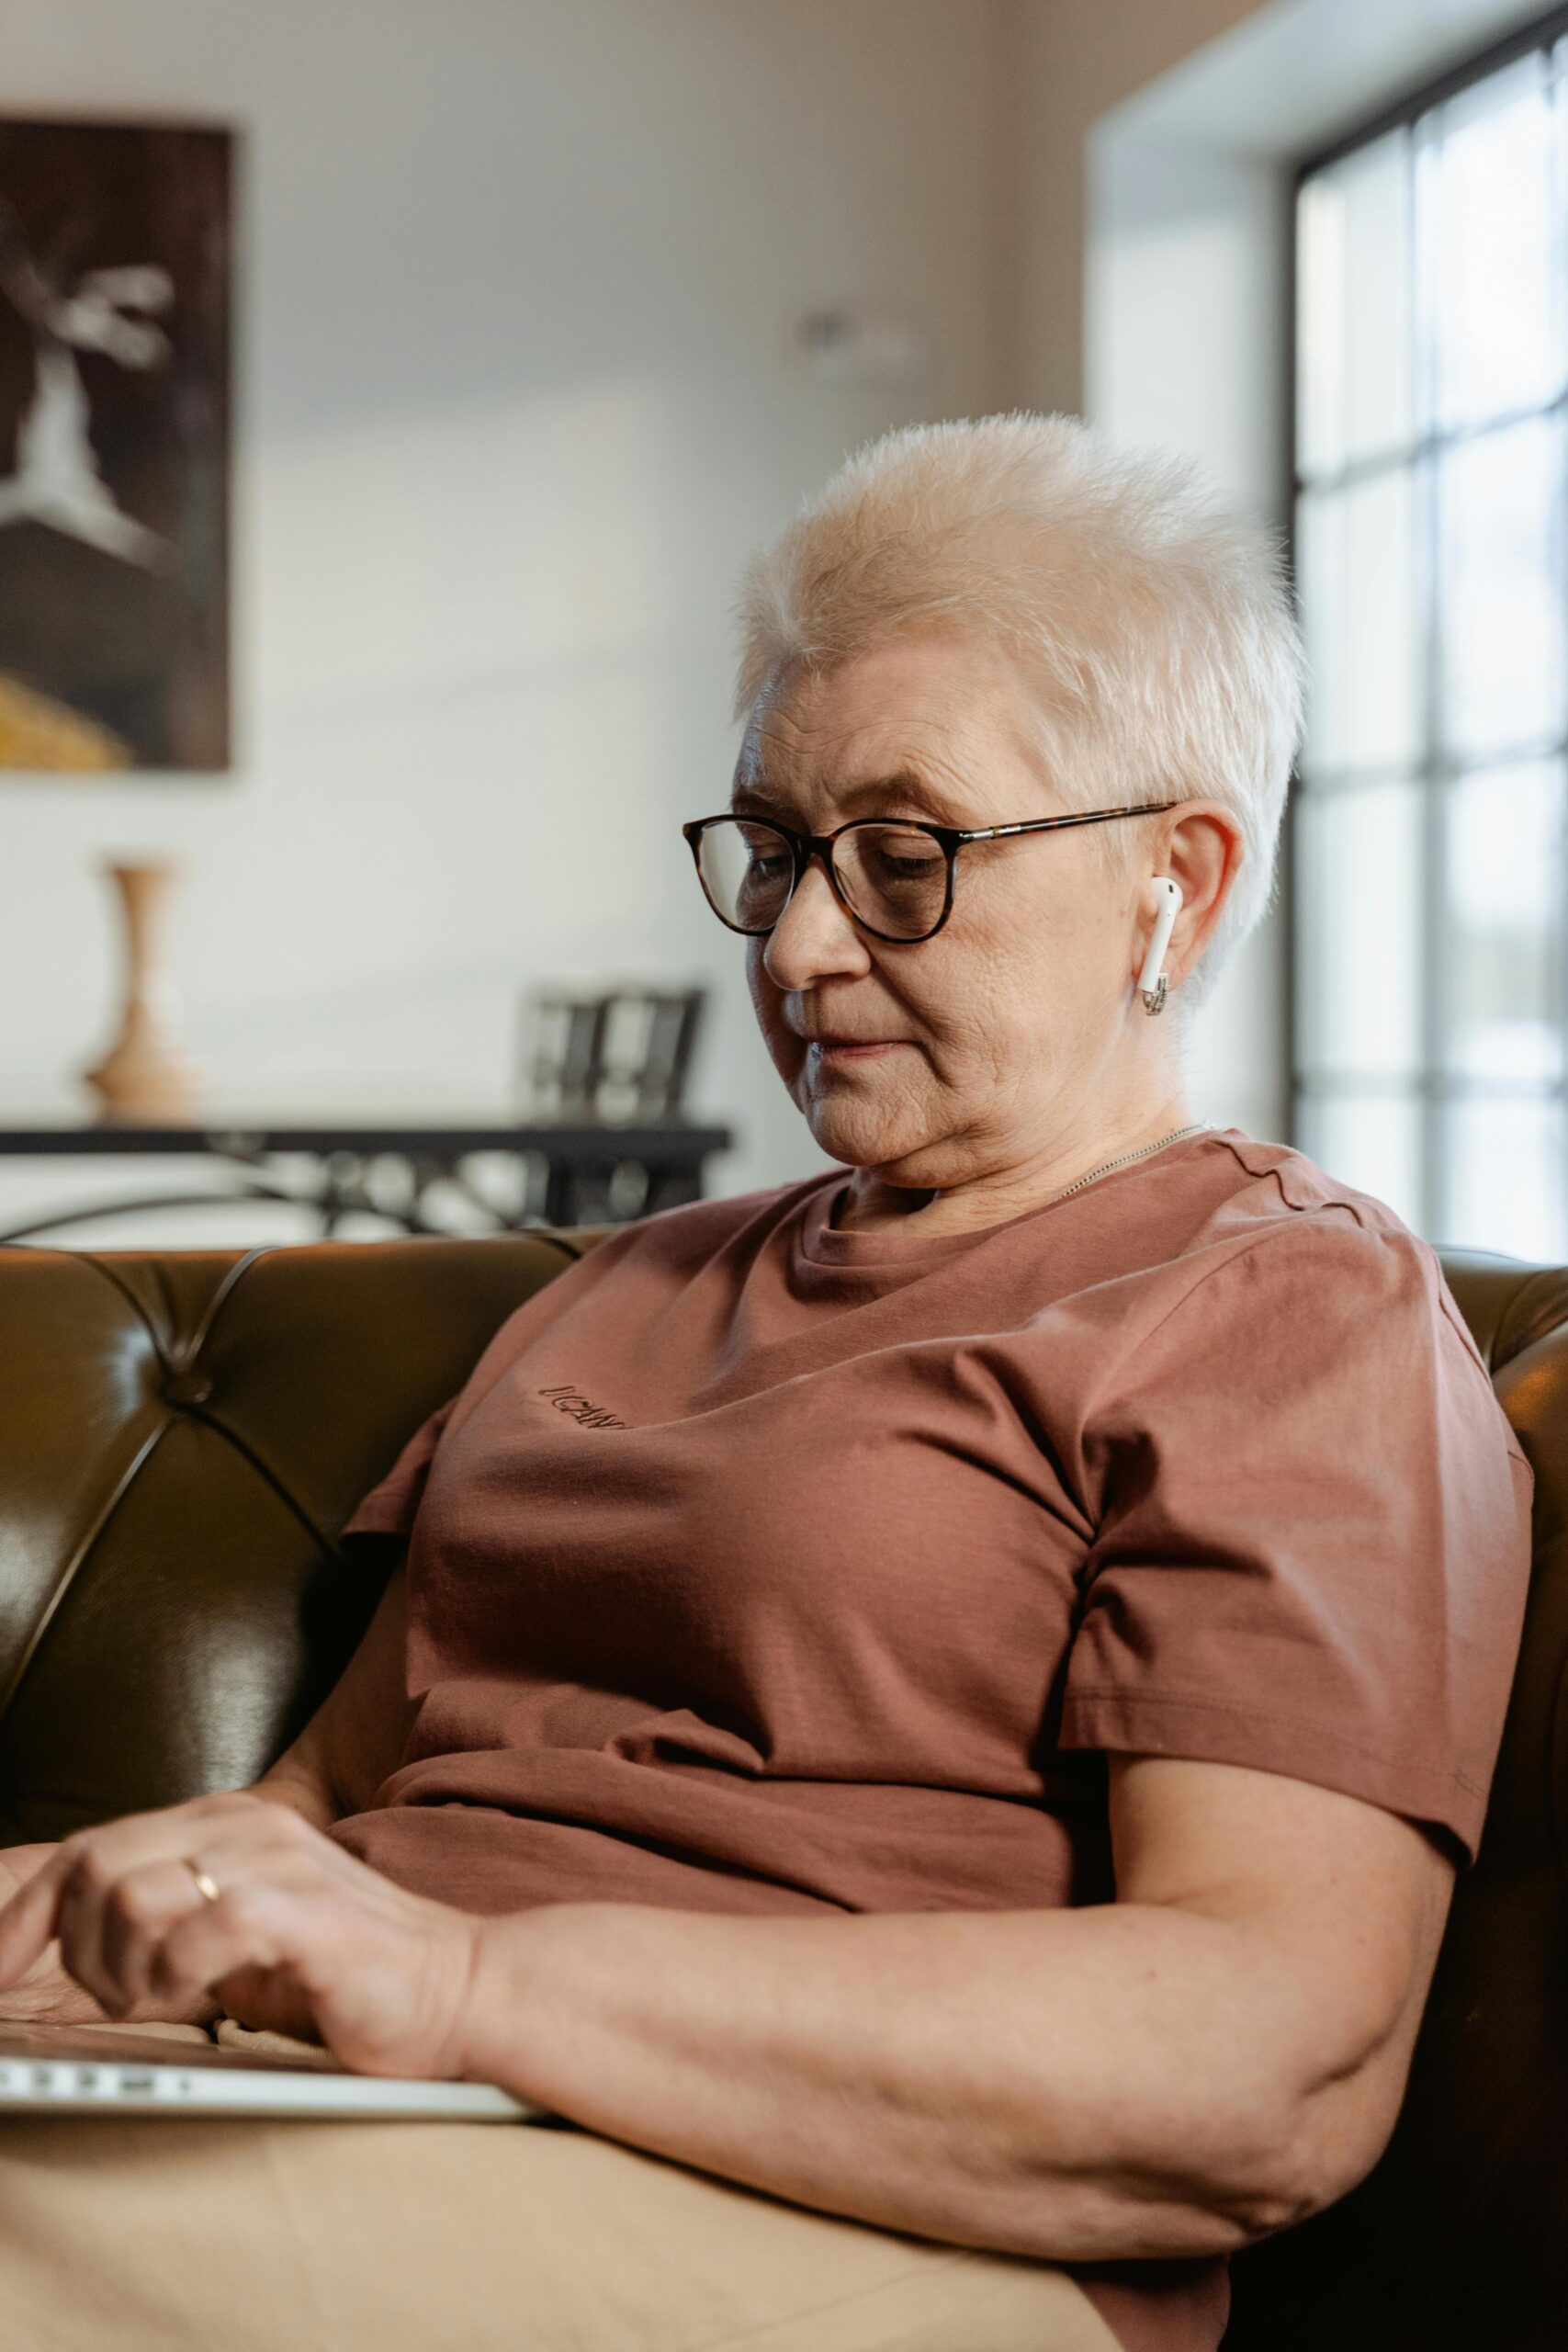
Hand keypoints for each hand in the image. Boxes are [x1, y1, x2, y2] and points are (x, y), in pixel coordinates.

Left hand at [0, 1794, 483, 2077]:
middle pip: (95, 1865)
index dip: (25, 1916)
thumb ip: (167, 1921)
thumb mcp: (234, 1936)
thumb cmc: (343, 1972)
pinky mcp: (301, 1908)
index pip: (88, 1849)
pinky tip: (201, 1998)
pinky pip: (197, 1928)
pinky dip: (174, 1975)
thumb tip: (70, 1947)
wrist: (454, 1987)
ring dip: (120, 1966)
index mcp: (223, 1823)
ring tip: (156, 2000)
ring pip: (130, 1894)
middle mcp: (244, 1826)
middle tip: (110, 1998)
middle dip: (72, 1949)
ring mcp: (274, 1861)